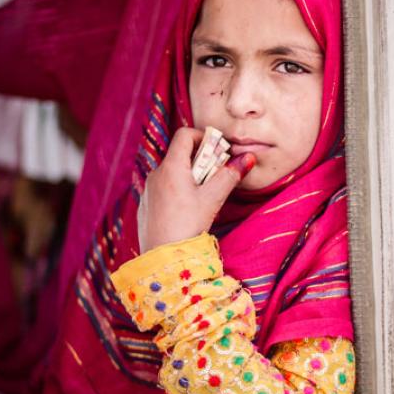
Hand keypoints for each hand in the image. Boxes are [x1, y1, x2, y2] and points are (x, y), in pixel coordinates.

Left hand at [138, 127, 255, 252]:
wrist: (163, 259)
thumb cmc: (187, 227)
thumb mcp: (212, 199)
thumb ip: (229, 175)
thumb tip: (247, 157)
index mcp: (171, 167)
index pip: (185, 134)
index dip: (204, 137)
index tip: (218, 151)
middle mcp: (155, 174)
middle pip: (179, 154)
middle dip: (201, 161)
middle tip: (216, 177)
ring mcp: (148, 190)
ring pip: (171, 173)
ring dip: (189, 177)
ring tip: (203, 197)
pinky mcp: (146, 205)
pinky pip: (163, 189)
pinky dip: (177, 191)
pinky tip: (186, 211)